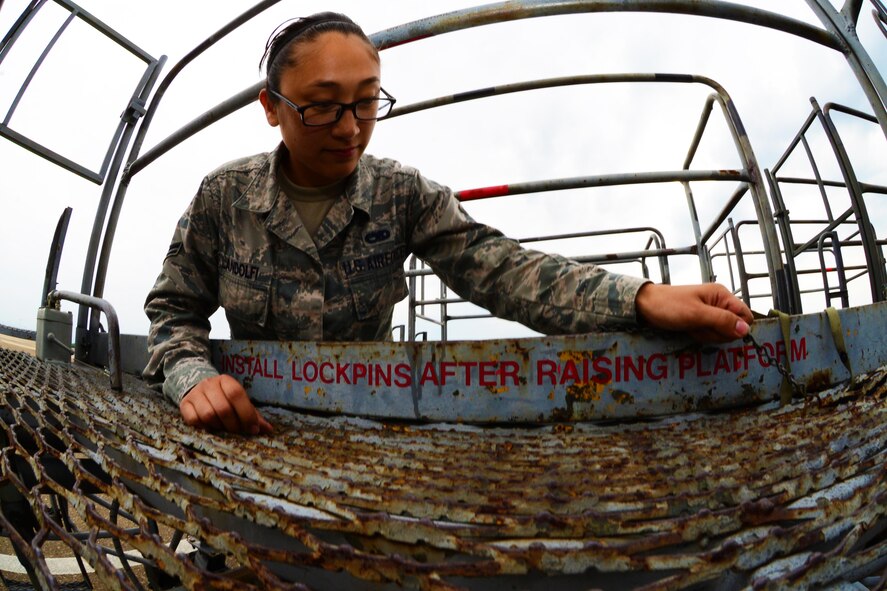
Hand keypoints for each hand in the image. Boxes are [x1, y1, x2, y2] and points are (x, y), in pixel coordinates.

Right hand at [180, 374, 272, 434]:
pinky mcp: (184, 404)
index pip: (236, 394)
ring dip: (219, 426)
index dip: (246, 413)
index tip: (252, 429)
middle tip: (238, 432)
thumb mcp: (239, 402)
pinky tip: (209, 427)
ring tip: (223, 428)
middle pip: (223, 408)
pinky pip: (193, 420)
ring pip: (208, 415)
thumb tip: (269, 429)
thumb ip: (253, 415)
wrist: (198, 389)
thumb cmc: (224, 398)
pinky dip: (203, 427)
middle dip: (233, 424)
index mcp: (226, 380)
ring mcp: (195, 394)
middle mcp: (209, 384)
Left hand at [635, 283, 752, 342]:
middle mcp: (720, 303)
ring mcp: (711, 313)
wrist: (645, 306)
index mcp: (722, 295)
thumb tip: (746, 330)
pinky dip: (700, 335)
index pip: (746, 317)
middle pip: (734, 328)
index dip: (736, 328)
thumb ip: (722, 321)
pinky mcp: (701, 321)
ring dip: (707, 335)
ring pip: (722, 333)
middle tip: (699, 326)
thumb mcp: (696, 314)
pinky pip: (709, 334)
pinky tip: (689, 329)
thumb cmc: (669, 306)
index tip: (718, 329)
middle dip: (717, 333)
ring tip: (691, 326)